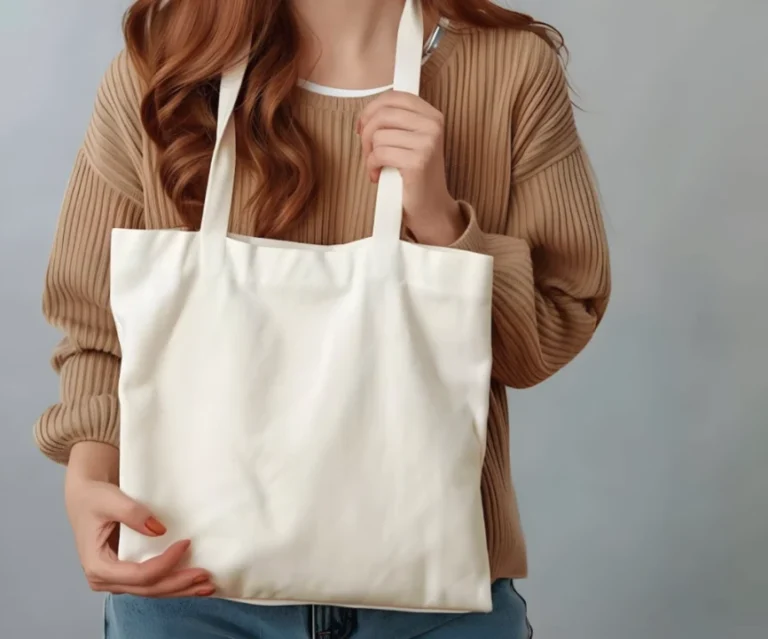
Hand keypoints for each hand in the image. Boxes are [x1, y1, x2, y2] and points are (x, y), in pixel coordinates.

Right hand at [65, 442, 213, 597]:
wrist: (85, 497)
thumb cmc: (94, 498)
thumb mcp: (109, 499)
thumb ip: (132, 513)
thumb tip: (159, 530)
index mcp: (97, 566)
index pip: (139, 574)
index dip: (165, 563)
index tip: (186, 543)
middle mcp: (105, 579)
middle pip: (148, 589)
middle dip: (179, 584)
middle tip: (206, 575)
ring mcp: (117, 579)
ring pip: (152, 591)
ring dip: (180, 589)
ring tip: (207, 585)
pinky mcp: (127, 573)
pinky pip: (151, 583)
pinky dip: (173, 583)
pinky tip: (193, 583)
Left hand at [358, 91, 465, 245]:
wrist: (430, 208)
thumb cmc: (414, 175)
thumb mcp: (410, 141)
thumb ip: (396, 122)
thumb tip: (367, 114)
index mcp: (432, 115)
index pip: (393, 97)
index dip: (371, 110)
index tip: (363, 127)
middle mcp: (433, 126)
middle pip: (382, 114)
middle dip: (366, 134)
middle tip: (367, 151)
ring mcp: (427, 143)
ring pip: (378, 135)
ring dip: (369, 154)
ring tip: (375, 167)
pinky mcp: (417, 161)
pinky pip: (379, 154)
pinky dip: (371, 166)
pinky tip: (377, 176)